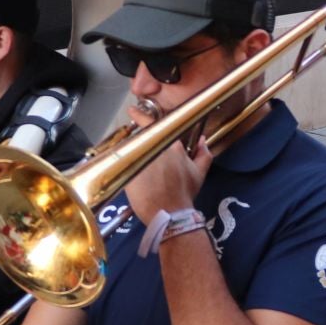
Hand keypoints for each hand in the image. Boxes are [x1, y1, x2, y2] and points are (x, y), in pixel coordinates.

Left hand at [121, 103, 212, 225]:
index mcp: (173, 145)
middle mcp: (155, 148)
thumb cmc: (183, 194)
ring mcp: (139, 158)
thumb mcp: (199, 173)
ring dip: (129, 152)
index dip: (141, 115)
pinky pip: (121, 163)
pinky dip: (121, 165)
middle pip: (139, 137)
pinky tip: (123, 172)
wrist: (169, 214)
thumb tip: (203, 141)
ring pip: (129, 149)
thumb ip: (204, 154)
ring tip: (130, 160)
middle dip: (135, 137)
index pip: (154, 123)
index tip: (132, 110)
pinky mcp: (127, 171)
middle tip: (131, 140)